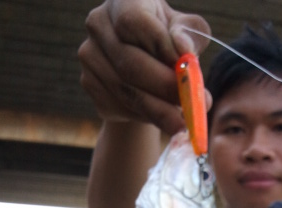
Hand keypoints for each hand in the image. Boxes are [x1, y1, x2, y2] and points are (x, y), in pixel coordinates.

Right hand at [78, 0, 210, 134]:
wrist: (143, 63)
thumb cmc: (169, 39)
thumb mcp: (185, 31)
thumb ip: (190, 35)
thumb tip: (184, 50)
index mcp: (124, 1)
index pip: (134, 22)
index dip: (161, 47)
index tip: (185, 69)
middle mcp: (98, 23)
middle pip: (130, 64)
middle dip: (165, 90)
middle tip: (192, 108)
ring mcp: (90, 55)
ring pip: (126, 93)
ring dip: (160, 112)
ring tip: (184, 122)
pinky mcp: (90, 84)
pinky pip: (120, 108)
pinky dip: (147, 118)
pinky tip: (162, 117)